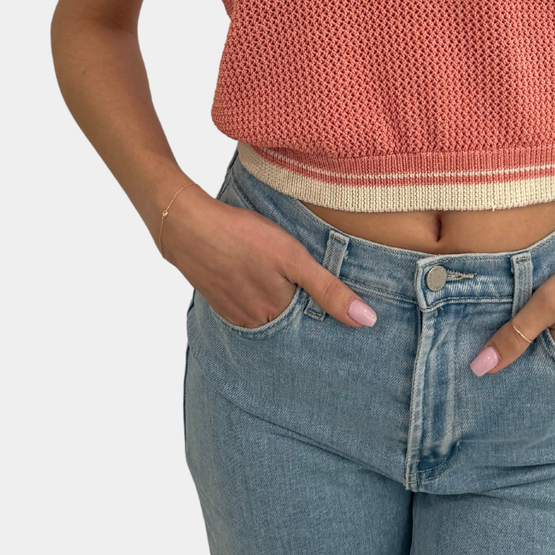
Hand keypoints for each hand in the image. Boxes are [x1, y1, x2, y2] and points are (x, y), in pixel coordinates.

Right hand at [158, 185, 376, 329]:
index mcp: (276, 316)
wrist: (188, 225)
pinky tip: (264, 281)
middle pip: (290, 324)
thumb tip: (366, 321)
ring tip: (292, 287)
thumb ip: (329, 290)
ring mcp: (235, 313)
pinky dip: (261, 298)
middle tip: (316, 295)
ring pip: (270, 315)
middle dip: (306, 315)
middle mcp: (255, 323)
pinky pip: (250, 307)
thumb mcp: (294, 259)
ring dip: (282, 306)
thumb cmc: (244, 237)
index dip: (329, 319)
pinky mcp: (221, 300)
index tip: (346, 318)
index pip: (313, 328)